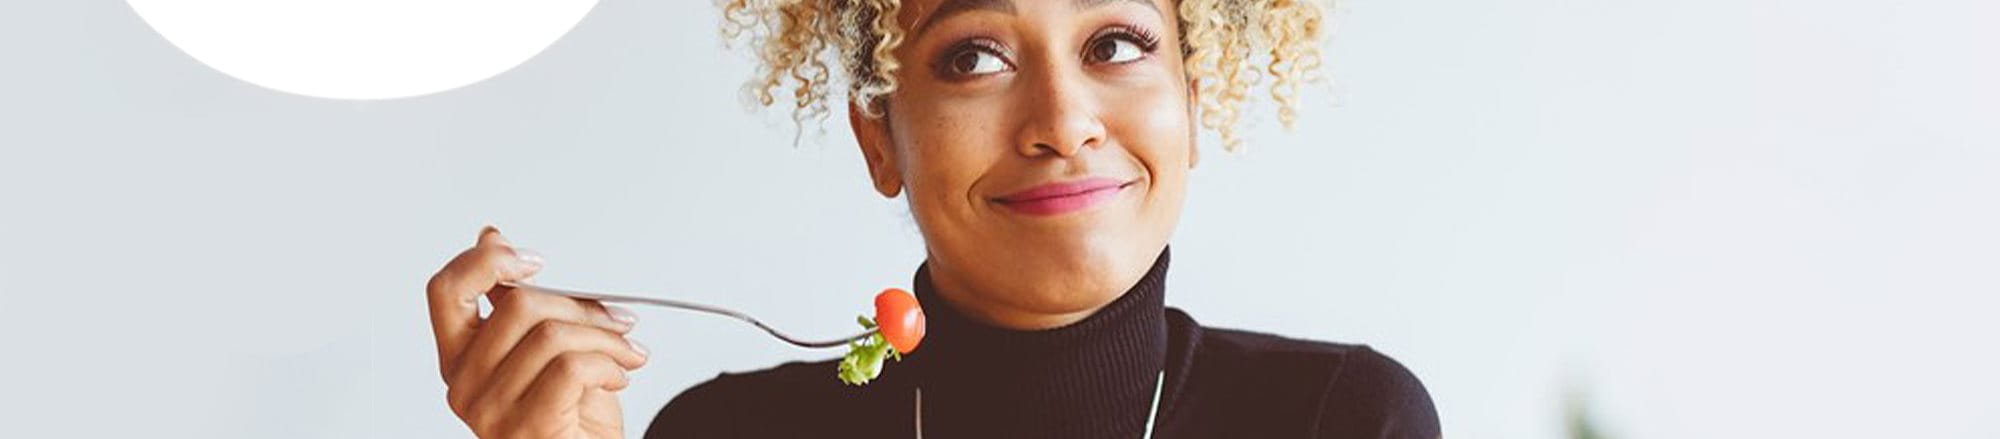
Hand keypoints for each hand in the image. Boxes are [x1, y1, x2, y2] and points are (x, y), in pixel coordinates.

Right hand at [427, 226, 647, 437]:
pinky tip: (618, 375)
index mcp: (459, 358)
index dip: (486, 262)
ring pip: (551, 336)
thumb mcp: (541, 350)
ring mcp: (490, 410)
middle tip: (617, 320)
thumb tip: (491, 238)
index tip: (534, 261)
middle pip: (518, 306)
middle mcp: (464, 385)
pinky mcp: (527, 426)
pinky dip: (608, 364)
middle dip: (582, 307)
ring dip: (606, 339)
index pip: (446, 291)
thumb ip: (515, 303)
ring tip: (626, 352)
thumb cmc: (570, 417)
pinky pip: (571, 368)